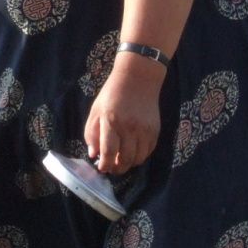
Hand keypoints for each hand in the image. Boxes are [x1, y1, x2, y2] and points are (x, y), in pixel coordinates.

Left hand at [84, 56, 163, 173]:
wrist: (138, 79)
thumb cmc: (112, 94)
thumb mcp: (96, 111)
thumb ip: (91, 133)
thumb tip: (93, 154)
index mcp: (111, 122)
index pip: (108, 152)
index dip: (105, 165)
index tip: (102, 168)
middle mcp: (129, 128)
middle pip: (125, 159)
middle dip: (117, 169)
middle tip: (112, 168)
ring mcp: (144, 130)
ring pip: (138, 159)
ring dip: (129, 164)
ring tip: (121, 161)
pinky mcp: (155, 130)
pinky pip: (148, 152)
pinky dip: (140, 157)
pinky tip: (133, 153)